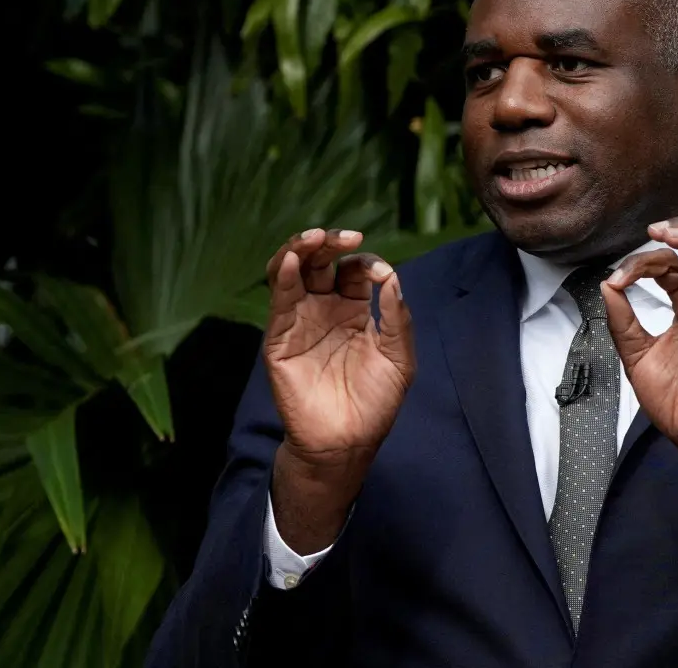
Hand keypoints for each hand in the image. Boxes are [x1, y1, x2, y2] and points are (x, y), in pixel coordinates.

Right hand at [264, 228, 414, 465]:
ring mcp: (299, 321)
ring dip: (300, 249)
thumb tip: (392, 277)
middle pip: (320, 262)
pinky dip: (283, 276)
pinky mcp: (280, 339)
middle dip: (331, 243)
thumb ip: (396, 318)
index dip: (367, 263)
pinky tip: (292, 260)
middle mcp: (323, 309)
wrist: (348, 442)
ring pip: (292, 272)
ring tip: (315, 237)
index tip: (382, 274)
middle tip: (347, 236)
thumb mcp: (398, 357)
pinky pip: (279, 301)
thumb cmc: (375, 403)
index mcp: (352, 310)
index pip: (354, 271)